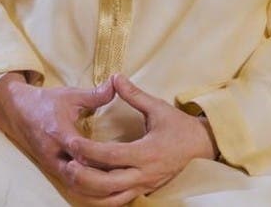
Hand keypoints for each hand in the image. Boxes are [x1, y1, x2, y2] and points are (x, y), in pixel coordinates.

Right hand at [0, 73, 120, 201]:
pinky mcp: (52, 171)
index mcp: (59, 133)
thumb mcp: (70, 95)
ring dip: (97, 188)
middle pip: (81, 175)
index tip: (124, 157)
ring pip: (76, 185)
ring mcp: (51, 165)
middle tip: (127, 176)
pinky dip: (88, 190)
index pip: (82, 151)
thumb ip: (94, 94)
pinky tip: (106, 190)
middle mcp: (54, 153)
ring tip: (120, 186)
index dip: (102, 157)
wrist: (17, 111)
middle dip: (103, 177)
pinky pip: (72, 186)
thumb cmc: (45, 102)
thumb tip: (116, 83)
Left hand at [62, 74, 217, 200]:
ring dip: (90, 191)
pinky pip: (119, 201)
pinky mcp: (144, 191)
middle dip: (84, 176)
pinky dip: (101, 199)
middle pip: (108, 183)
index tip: (71, 141)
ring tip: (72, 177)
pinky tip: (87, 190)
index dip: (89, 150)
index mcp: (147, 153)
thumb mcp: (158, 108)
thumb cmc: (179, 126)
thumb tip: (115, 76)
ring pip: (112, 198)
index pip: (111, 155)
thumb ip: (134, 95)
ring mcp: (144, 186)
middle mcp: (144, 174)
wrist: (203, 147)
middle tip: (66, 163)